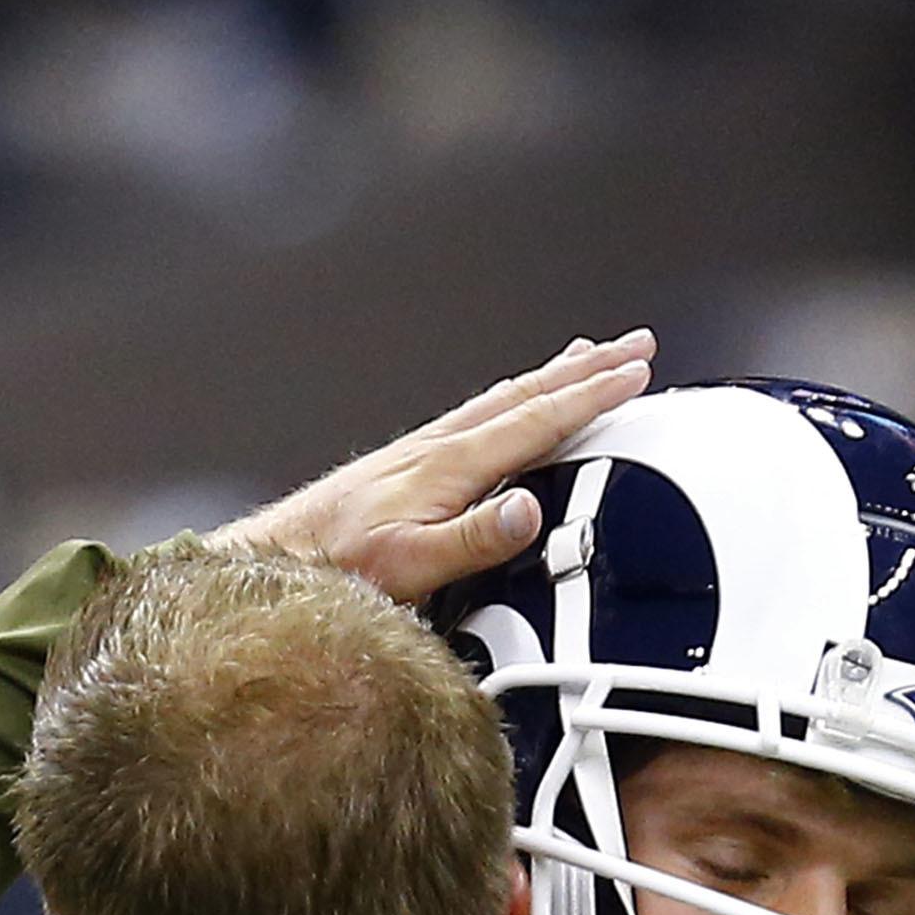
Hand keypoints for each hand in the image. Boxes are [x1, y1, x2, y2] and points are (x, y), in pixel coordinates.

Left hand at [215, 331, 655, 602]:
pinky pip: (479, 416)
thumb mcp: (412, 566)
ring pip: (503, 400)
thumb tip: (531, 509)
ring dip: (553, 376)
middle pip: (527, 395)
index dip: (591, 396)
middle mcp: (439, 446)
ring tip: (589, 355)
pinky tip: (513, 404)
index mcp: (450, 467)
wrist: (276, 560)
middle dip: (586, 369)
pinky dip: (514, 398)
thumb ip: (474, 539)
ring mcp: (424, 450)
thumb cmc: (339, 570)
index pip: (537, 420)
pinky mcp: (409, 463)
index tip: (638, 372)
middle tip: (637, 343)